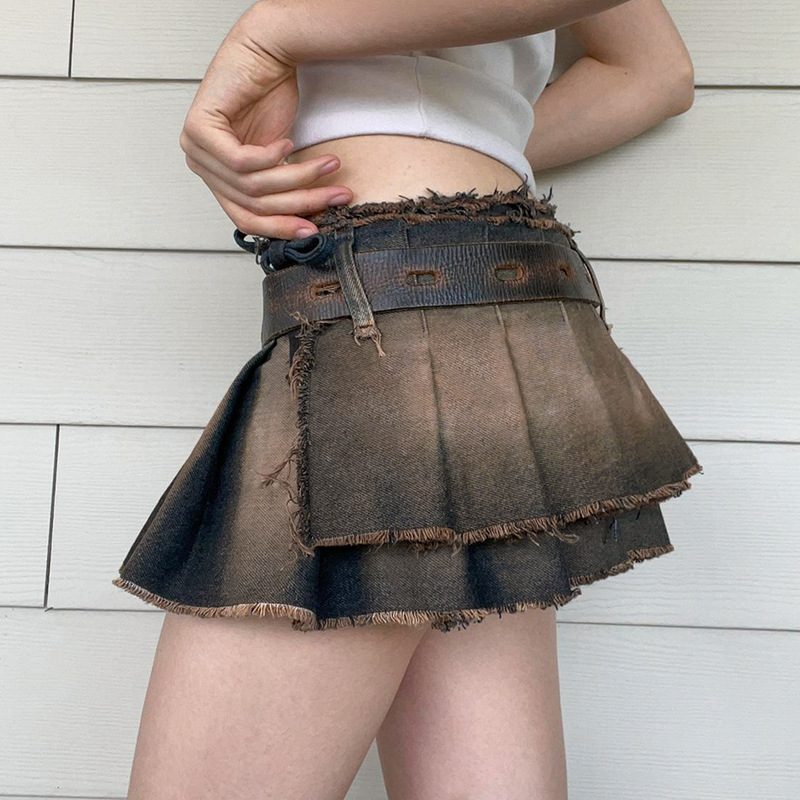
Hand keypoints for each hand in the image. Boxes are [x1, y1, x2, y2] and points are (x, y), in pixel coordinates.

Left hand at [178, 4, 352, 239]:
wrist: (264, 52)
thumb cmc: (268, 97)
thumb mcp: (276, 156)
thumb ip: (276, 188)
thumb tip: (305, 221)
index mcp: (217, 178)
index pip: (247, 219)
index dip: (282, 227)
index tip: (314, 229)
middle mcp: (202, 166)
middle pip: (254, 204)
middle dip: (301, 202)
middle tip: (334, 196)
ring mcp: (195, 149)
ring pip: (253, 186)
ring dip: (297, 178)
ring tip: (326, 165)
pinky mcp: (198, 130)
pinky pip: (242, 163)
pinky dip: (271, 157)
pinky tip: (288, 142)